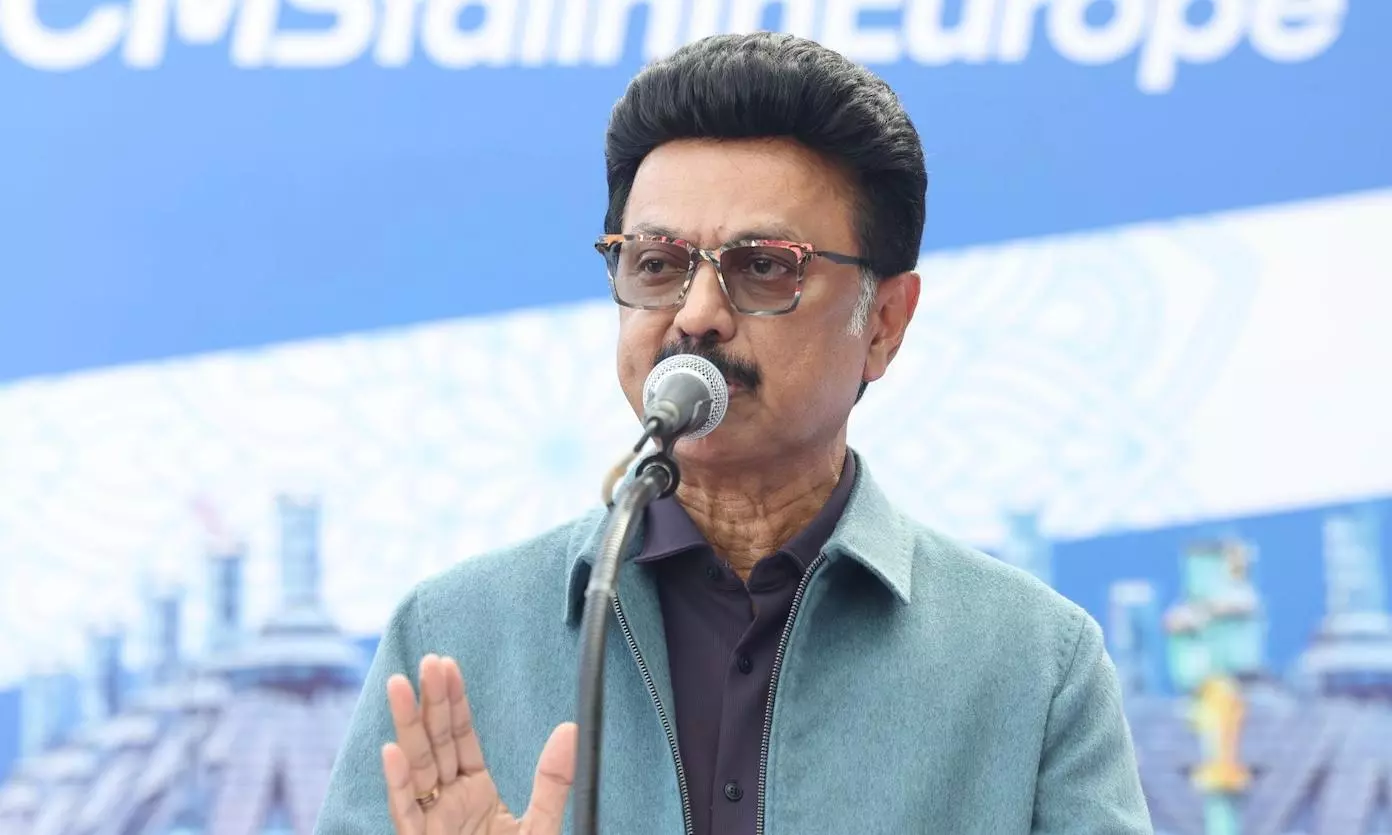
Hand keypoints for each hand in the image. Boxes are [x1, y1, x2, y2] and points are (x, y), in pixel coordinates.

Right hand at [382, 654, 576, 834]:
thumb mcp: (540, 828)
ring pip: (415, 769)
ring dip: (405, 728)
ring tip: (398, 686)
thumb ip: (553, 782)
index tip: (447, 665)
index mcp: (475, 793)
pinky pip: (406, 815)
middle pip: (434, 744)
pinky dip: (398, 785)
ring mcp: (432, 825)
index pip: (460, 737)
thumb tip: (570, 731)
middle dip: (428, 703)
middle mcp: (447, 803)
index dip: (454, 702)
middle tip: (424, 661)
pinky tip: (393, 751)